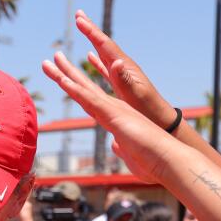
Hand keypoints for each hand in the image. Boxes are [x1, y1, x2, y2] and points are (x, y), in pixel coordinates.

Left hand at [42, 52, 174, 185]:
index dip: (76, 89)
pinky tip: (63, 81)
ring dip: (66, 74)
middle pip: (85, 88)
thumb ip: (121, 148)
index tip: (63, 78)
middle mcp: (113, 109)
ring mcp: (113, 110)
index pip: (90, 101)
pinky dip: (77, 90)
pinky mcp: (114, 116)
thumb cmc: (153, 162)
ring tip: (51, 59)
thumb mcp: (131, 156)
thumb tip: (115, 146)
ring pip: (84, 89)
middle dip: (67, 72)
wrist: (169, 160)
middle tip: (54, 57)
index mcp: (115, 119)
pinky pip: (91, 100)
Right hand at [74, 10, 177, 129]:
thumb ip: (124, 78)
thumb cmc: (147, 108)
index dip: (91, 32)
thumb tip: (116, 62)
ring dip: (92, 39)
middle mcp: (123, 66)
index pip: (105, 44)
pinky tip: (90, 55)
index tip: (79, 19)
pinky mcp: (121, 83)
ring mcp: (122, 74)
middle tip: (78, 14)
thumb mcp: (134, 94)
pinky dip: (96, 59)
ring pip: (103, 52)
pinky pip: (105, 67)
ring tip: (82, 27)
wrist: (159, 119)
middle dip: (91, 29)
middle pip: (103, 43)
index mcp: (124, 67)